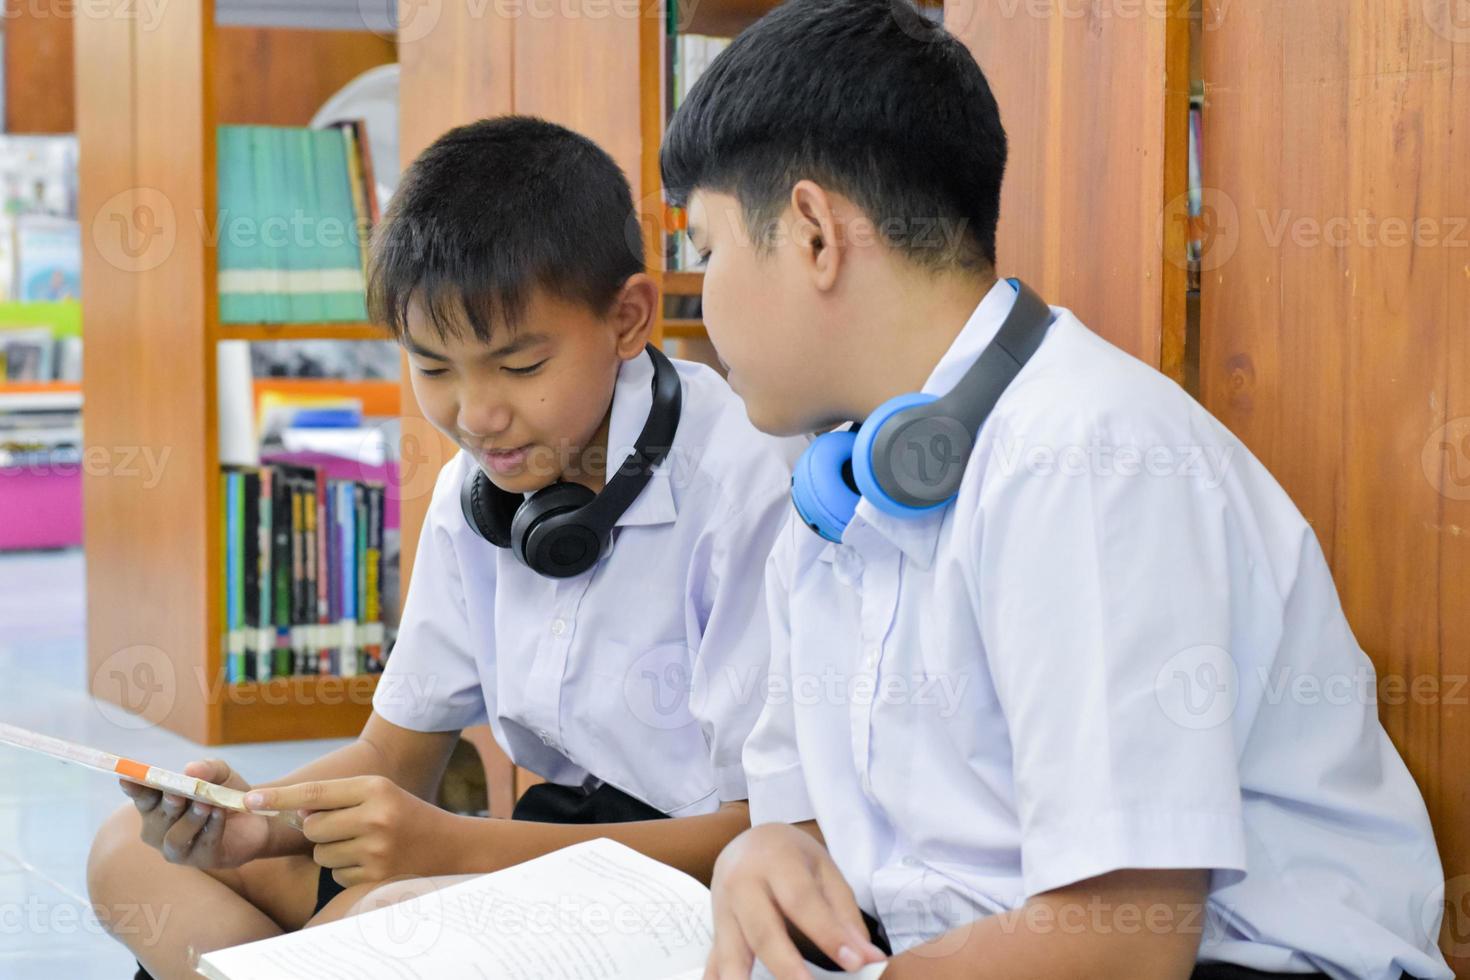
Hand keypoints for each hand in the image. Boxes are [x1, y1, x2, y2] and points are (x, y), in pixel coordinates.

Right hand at [119, 759, 271, 869]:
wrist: (257, 818)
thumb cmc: (227, 793)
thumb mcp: (221, 774)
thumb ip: (207, 768)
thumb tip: (190, 769)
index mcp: (157, 806)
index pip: (142, 797)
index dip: (134, 788)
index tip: (127, 777)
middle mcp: (160, 831)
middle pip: (156, 819)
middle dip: (168, 805)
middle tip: (178, 792)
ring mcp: (178, 849)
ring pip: (174, 838)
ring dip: (190, 819)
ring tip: (206, 803)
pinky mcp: (202, 860)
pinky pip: (202, 845)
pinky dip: (211, 828)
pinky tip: (220, 813)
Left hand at [245, 775, 466, 887]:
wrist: (451, 846)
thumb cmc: (408, 815)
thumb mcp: (380, 793)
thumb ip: (340, 799)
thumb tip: (297, 812)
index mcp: (376, 788)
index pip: (316, 792)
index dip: (279, 797)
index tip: (249, 799)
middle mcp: (376, 817)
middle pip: (312, 827)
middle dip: (318, 829)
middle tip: (346, 827)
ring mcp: (377, 850)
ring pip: (322, 854)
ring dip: (334, 852)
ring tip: (365, 845)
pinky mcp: (377, 877)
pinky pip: (337, 875)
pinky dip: (348, 871)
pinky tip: (373, 862)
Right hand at [705, 823, 886, 979]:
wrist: (751, 840)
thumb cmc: (792, 855)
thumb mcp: (825, 870)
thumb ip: (845, 914)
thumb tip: (867, 957)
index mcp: (775, 861)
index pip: (802, 901)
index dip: (827, 934)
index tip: (853, 962)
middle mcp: (742, 882)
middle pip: (763, 930)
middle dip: (786, 966)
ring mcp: (722, 907)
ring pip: (731, 949)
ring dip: (740, 977)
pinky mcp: (715, 927)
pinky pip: (712, 958)